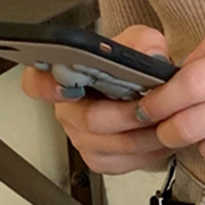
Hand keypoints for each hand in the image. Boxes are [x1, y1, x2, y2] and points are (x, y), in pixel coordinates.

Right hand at [20, 25, 174, 173]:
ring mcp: (82, 137)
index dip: (47, 86)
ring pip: (110, 145)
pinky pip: (123, 161)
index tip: (65, 86)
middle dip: (126, 113)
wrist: (151, 91)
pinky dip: (149, 150)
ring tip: (166, 119)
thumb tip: (148, 55)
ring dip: (144, 134)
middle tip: (151, 105)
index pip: (38, 82)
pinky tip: (162, 135)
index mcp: (67, 76)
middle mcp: (69, 109)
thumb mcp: (142, 42)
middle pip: (89, 120)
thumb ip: (144, 42)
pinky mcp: (100, 159)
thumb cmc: (136, 67)